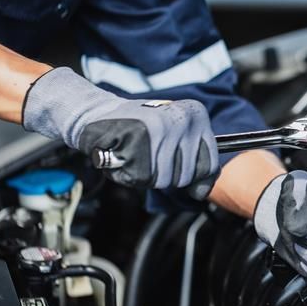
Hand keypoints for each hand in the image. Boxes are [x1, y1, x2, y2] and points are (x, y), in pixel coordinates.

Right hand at [22, 67, 218, 198]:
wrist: (97, 113)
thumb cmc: (137, 131)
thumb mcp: (174, 140)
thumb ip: (194, 163)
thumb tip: (202, 192)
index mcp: (196, 114)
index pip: (210, 164)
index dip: (194, 178)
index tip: (177, 168)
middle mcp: (182, 118)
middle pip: (185, 176)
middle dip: (165, 175)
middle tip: (149, 155)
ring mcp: (161, 127)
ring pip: (164, 179)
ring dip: (146, 175)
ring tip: (136, 154)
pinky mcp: (139, 137)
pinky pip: (142, 177)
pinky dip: (129, 174)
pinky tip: (124, 155)